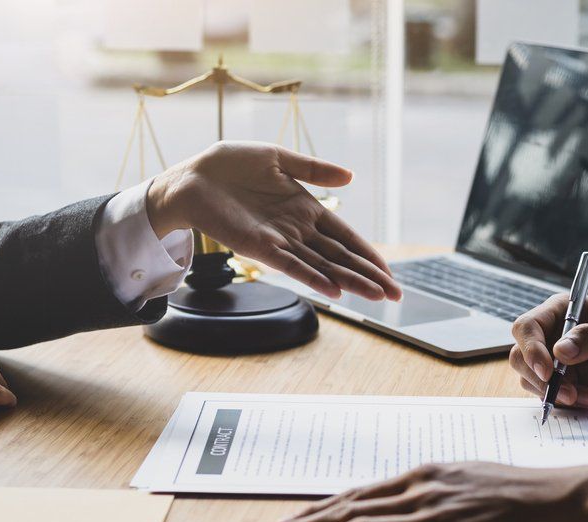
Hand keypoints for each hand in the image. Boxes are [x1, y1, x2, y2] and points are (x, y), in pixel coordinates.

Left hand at [147, 141, 401, 301]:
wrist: (191, 178)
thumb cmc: (229, 166)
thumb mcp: (278, 159)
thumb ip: (314, 170)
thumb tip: (350, 176)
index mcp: (306, 209)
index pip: (346, 237)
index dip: (368, 254)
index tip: (390, 273)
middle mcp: (298, 230)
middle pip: (341, 258)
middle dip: (369, 276)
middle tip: (396, 296)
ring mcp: (281, 242)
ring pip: (323, 266)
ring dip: (350, 281)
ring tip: (376, 296)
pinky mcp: (260, 248)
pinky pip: (293, 267)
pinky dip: (314, 278)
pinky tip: (334, 291)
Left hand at [252, 462, 587, 521]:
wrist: (570, 499)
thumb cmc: (526, 493)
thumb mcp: (469, 479)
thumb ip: (431, 491)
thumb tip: (398, 504)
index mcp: (424, 475)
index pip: (355, 494)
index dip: (313, 511)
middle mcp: (422, 491)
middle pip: (346, 511)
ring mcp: (436, 518)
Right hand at [509, 294, 587, 407]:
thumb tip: (561, 351)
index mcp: (560, 312)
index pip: (527, 327)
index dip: (531, 349)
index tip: (548, 371)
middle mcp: (552, 336)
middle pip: (521, 357)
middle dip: (540, 379)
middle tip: (568, 393)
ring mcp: (556, 361)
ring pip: (532, 380)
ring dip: (557, 394)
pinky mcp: (565, 382)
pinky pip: (551, 395)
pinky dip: (568, 402)